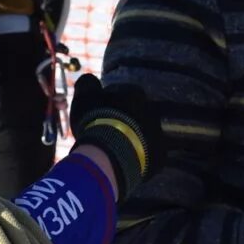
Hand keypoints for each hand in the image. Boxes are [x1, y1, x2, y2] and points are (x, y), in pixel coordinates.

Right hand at [68, 73, 163, 200]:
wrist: (110, 154)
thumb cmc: (95, 121)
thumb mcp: (84, 97)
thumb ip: (87, 84)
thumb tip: (89, 79)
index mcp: (135, 94)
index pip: (122, 95)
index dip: (108, 105)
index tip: (97, 116)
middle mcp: (151, 111)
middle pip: (135, 116)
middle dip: (123, 123)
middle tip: (106, 135)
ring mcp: (158, 134)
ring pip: (143, 135)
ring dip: (131, 140)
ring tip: (113, 152)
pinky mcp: (159, 156)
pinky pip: (148, 156)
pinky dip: (137, 159)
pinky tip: (122, 164)